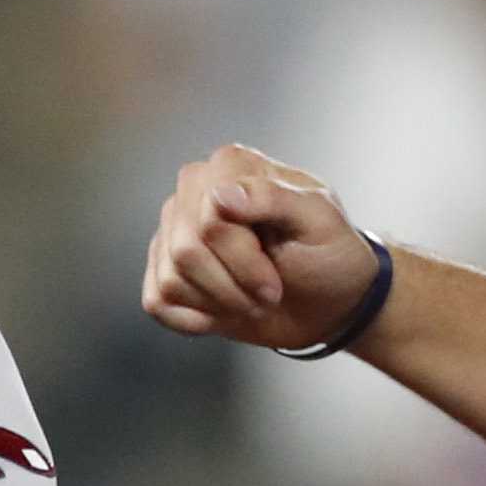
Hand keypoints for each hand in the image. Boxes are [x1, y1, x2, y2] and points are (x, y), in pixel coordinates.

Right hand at [139, 143, 382, 353]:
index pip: (211, 220)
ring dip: (220, 303)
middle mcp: (193, 191)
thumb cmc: (329, 255)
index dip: (243, 260)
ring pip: (171, 280)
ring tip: (250, 299)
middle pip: (186, 251)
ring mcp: (173, 230)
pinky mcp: (163, 268)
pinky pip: (157, 301)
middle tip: (268, 293)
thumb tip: (220, 195)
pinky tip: (224, 310)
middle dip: (232, 285)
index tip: (274, 281)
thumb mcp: (318, 222)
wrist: (328, 301)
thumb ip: (273, 199)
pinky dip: (194, 319)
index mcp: (231, 167)